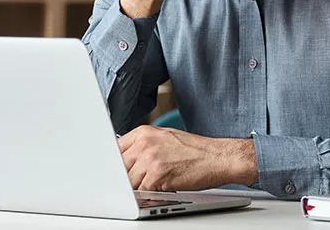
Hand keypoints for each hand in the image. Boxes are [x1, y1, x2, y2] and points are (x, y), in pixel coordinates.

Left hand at [118, 125, 257, 191]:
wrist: (216, 156)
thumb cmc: (194, 149)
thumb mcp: (164, 137)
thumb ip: (144, 145)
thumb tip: (126, 157)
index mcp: (143, 132)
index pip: (116, 150)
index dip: (115, 164)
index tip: (114, 173)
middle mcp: (144, 143)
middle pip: (119, 168)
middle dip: (125, 179)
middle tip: (138, 182)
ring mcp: (150, 159)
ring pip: (128, 183)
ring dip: (137, 189)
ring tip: (153, 187)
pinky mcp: (157, 176)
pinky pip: (141, 193)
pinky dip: (147, 198)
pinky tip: (158, 193)